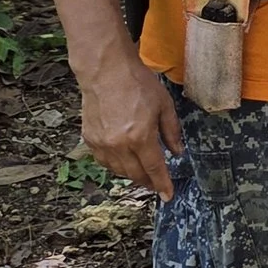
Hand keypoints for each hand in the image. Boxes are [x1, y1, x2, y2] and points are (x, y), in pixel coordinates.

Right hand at [78, 45, 184, 197]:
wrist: (106, 70)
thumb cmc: (137, 83)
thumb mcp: (164, 105)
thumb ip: (171, 132)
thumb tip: (177, 152)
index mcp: (140, 137)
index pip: (154, 169)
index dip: (162, 184)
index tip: (168, 196)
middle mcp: (119, 144)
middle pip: (136, 174)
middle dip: (148, 181)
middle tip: (157, 183)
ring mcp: (102, 143)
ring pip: (118, 171)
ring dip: (132, 174)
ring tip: (142, 172)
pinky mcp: (89, 138)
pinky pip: (104, 161)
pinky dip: (115, 165)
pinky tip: (124, 160)